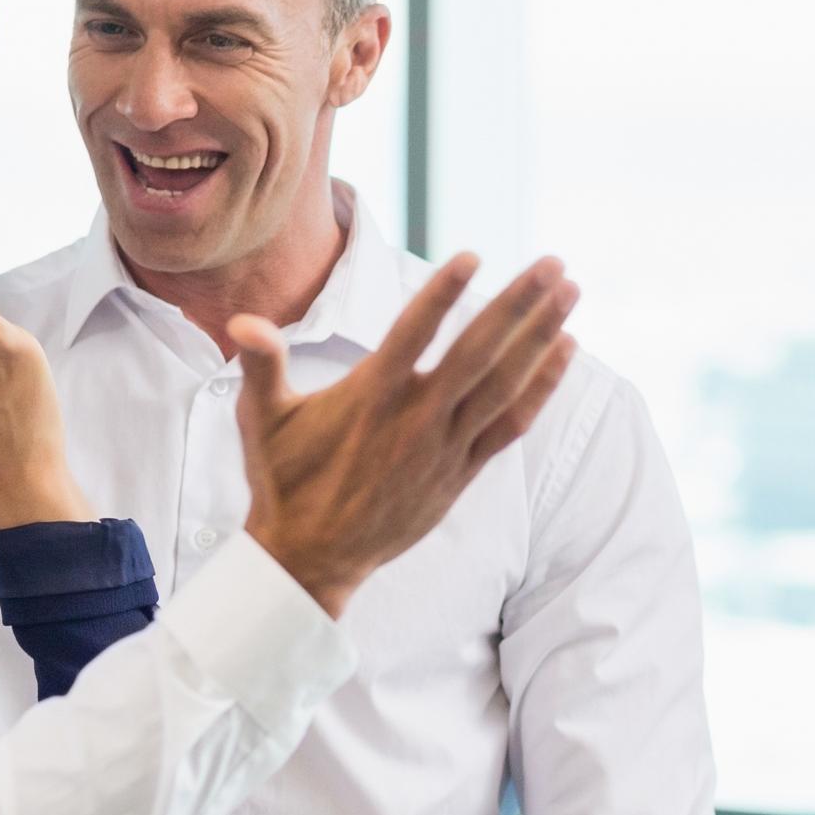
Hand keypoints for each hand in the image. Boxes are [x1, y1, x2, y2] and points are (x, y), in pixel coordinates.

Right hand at [237, 256, 578, 617]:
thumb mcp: (261, 420)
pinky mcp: (462, 473)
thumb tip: (244, 323)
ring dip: (540, 336)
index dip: (443, 293)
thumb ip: (262, 364)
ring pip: (504, 383)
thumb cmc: (284, 480)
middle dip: (519, 303)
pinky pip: (511, 424)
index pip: (413, 333)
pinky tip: (564, 350)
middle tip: (554, 263)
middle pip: (478, 351)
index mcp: (369, 397)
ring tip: (570, 292)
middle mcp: (415, 419)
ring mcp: (444, 448)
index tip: (473, 256)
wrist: (312, 558)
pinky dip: (540, 387)